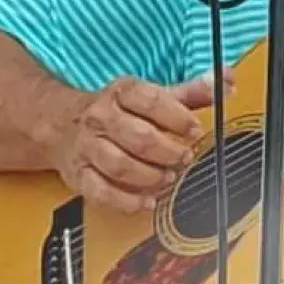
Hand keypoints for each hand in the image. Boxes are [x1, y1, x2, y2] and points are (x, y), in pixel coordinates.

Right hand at [49, 70, 230, 213]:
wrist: (58, 122)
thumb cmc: (113, 109)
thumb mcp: (150, 94)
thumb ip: (190, 92)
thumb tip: (225, 81)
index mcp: (121, 93)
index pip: (152, 101)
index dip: (178, 118)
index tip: (196, 130)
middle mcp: (102, 118)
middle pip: (139, 137)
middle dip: (168, 151)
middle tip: (184, 157)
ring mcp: (88, 147)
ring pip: (120, 166)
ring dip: (150, 176)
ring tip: (168, 178)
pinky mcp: (79, 174)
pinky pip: (101, 192)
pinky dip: (126, 201)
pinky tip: (146, 202)